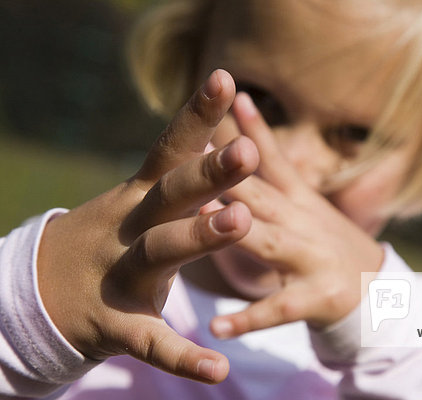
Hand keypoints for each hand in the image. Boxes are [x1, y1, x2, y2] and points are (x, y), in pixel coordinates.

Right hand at [37, 70, 258, 383]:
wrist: (42, 292)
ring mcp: (123, 276)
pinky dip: (184, 356)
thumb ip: (178, 174)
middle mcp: (132, 228)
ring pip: (161, 253)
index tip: (225, 77)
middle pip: (171, 195)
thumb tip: (219, 134)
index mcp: (141, 198)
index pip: (172, 148)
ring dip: (198, 237)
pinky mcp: (118, 324)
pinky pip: (153, 341)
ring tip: (241, 221)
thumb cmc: (110, 237)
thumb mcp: (139, 201)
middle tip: (244, 151)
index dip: (198, 114)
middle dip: (207, 172)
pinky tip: (218, 370)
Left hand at [210, 93, 383, 338]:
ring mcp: (310, 261)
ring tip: (203, 223)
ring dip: (239, 233)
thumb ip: (273, 160)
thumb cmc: (327, 242)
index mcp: (297, 201)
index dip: (246, 129)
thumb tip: (244, 107)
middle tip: (195, 154)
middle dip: (232, 173)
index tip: (218, 99)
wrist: (378, 292)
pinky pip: (277, 310)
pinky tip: (217, 328)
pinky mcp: (315, 300)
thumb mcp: (305, 198)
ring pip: (269, 245)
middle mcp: (302, 224)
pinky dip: (249, 318)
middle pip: (262, 195)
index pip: (269, 159)